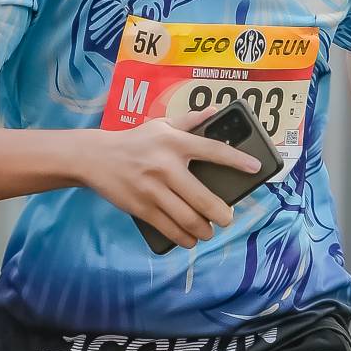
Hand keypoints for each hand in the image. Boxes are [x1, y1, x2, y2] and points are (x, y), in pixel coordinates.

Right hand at [76, 115, 260, 251]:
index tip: (255, 168)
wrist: (96, 157)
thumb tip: (216, 112)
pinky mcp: (141, 207)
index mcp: (175, 143)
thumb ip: (189, 120)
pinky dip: (183, 238)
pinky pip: (169, 229)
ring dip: (204, 230)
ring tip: (208, 231)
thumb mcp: (161, 125)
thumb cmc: (136, 141)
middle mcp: (166, 166)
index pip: (212, 150)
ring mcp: (153, 189)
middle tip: (227, 218)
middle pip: (203, 198)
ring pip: (187, 219)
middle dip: (222, 214)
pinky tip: (190, 239)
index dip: (237, 160)